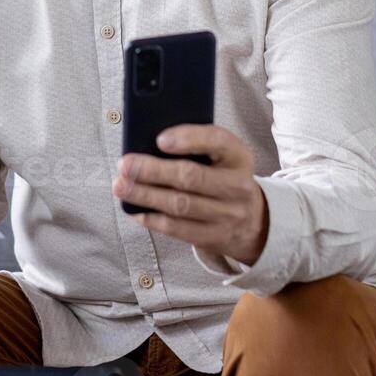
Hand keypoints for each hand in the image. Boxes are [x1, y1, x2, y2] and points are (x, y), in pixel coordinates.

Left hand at [112, 125, 269, 265]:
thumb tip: (148, 143)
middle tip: (125, 165)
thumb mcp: (223, 156)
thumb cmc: (224, 176)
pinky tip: (134, 210)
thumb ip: (196, 145)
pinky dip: (152, 219)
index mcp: (238, 156)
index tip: (160, 139)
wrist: (255, 220)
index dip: (188, 138)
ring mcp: (227, 215)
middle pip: (191, 177)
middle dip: (152, 170)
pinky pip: (178, 229)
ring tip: (120, 186)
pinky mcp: (214, 237)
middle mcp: (238, 186)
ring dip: (145, 195)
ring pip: (180, 205)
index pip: (217, 141)